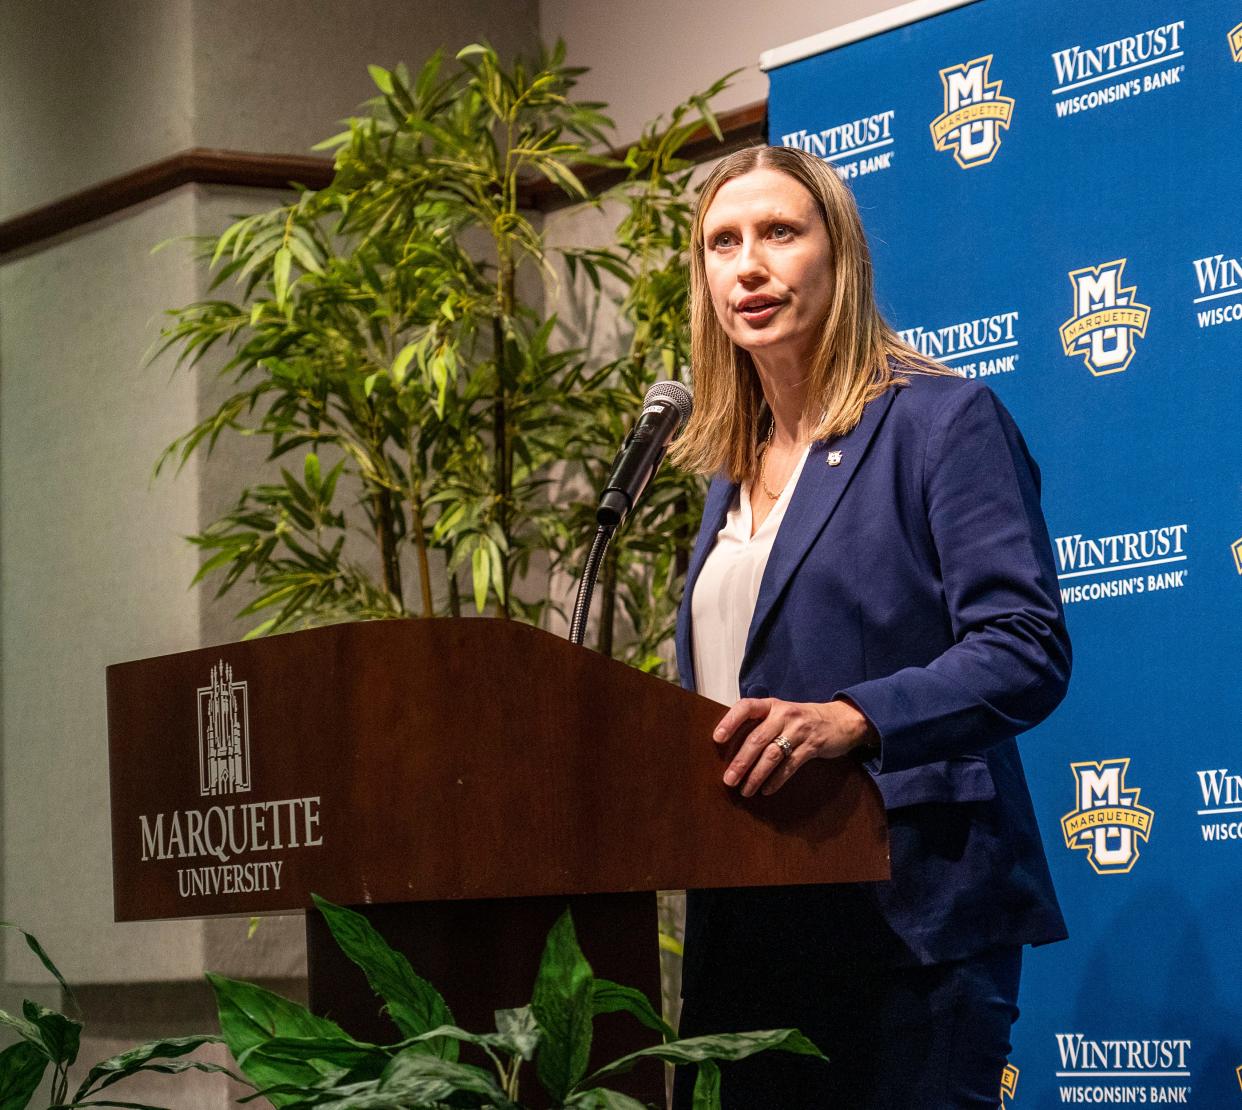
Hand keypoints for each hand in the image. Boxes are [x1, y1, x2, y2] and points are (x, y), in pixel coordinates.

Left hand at [715, 697, 876, 796]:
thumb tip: (730, 748)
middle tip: (728, 780)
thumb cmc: (801, 720)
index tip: (717, 738)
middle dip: (741, 762)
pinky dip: (777, 779)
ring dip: (756, 775)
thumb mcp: (780, 713)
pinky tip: (767, 790)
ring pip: (773, 754)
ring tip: (745, 790)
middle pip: (757, 739)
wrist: (840, 719)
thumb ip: (760, 724)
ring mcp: (799, 730)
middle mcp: (784, 714)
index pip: (746, 707)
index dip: (730, 721)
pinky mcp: (812, 746)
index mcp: (771, 705)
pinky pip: (791, 765)